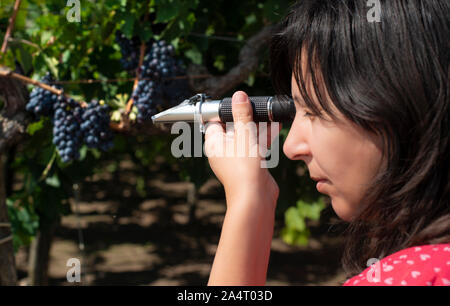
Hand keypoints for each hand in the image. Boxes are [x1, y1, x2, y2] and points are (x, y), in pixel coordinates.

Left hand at [204, 91, 280, 207]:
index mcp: (214, 143)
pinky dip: (263, 137)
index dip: (225, 111)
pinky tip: (275, 126)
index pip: (215, 121)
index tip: (237, 102)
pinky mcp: (249, 164)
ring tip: (269, 114)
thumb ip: (242, 114)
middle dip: (246, 117)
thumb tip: (238, 96)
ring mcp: (237, 158)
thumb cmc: (243, 168)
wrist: (255, 197)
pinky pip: (255, 146)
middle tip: (256, 106)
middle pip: (232, 128)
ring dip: (258, 126)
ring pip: (246, 137)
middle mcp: (223, 151)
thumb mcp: (244, 134)